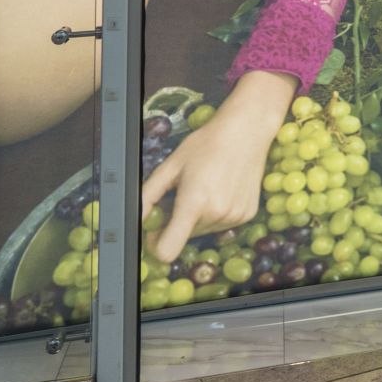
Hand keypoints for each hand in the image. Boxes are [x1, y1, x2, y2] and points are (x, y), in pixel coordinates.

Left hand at [141, 70, 293, 261]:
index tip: (155, 230)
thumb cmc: (206, 144)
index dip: (155, 245)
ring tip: (205, 188)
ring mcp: (235, 216)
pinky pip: (222, 223)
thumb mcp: (170, 166)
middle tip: (182, 194)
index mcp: (194, 202)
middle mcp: (217, 214)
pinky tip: (222, 189)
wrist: (247, 130)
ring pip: (203, 230)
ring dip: (198, 217)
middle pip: (184, 237)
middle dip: (177, 222)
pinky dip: (216, 212)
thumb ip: (147, 196)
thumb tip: (133, 220)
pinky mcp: (249, 214)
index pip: (167, 251)